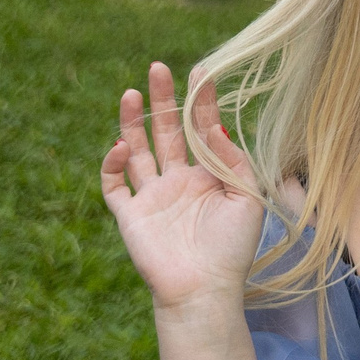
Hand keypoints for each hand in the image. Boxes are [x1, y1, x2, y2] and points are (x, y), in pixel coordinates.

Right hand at [100, 61, 267, 314]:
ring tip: (130, 92)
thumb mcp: (247, 198)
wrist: (204, 292)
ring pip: (136, 151)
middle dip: (162, 99)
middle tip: (158, 67)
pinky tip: (121, 146)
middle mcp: (178, 181)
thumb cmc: (232, 249)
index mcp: (207, 176)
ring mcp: (152, 197)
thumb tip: (213, 125)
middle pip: (165, 131)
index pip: (201, 130)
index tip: (202, 71)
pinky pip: (114, 186)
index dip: (200, 102)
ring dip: (130, 122)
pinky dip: (112, 165)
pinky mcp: (131, 215)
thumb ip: (233, 160)